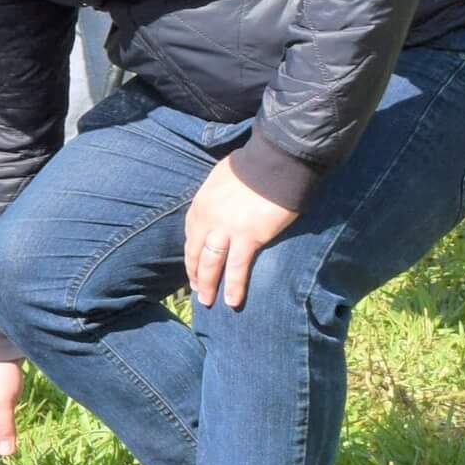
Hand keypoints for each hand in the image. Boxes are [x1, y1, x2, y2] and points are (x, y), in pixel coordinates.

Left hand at [183, 156, 299, 310]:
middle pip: (196, 253)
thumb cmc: (252, 167)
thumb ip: (216, 198)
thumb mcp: (221, 180)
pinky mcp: (248, 237)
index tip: (193, 267)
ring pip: (211, 264)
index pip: (191, 236)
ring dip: (208, 285)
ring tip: (207, 301)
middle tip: (197, 290)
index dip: (192, 255)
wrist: (273, 163)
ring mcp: (226, 229)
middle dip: (195, 274)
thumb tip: (219, 206)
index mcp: (200, 204)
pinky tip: (232, 302)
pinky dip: (234, 286)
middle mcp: (207, 219)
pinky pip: (237, 268)